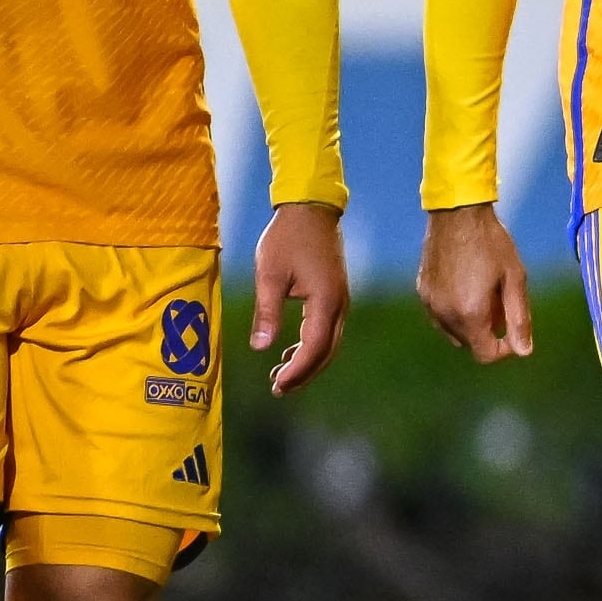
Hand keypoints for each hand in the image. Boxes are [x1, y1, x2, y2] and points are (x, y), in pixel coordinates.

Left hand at [252, 202, 347, 394]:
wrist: (311, 211)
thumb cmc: (286, 239)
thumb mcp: (269, 275)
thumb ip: (267, 312)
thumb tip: (261, 348)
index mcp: (325, 301)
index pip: (314, 347)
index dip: (297, 371)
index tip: (276, 385)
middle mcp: (339, 305)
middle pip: (326, 351)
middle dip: (303, 374)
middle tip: (277, 389)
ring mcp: (340, 300)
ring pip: (328, 343)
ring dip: (307, 362)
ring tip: (280, 375)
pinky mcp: (335, 295)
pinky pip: (327, 330)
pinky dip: (310, 347)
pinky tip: (290, 351)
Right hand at [415, 203, 534, 363]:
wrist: (457, 214)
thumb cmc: (492, 244)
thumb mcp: (515, 279)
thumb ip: (519, 318)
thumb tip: (524, 352)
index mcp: (470, 314)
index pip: (485, 355)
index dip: (504, 350)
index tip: (515, 331)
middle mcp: (445, 314)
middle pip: (470, 344)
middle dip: (490, 333)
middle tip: (504, 303)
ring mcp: (430, 303)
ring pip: (454, 332)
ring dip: (472, 324)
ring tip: (488, 294)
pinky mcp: (422, 291)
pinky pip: (440, 316)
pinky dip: (456, 313)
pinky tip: (468, 287)